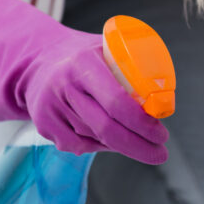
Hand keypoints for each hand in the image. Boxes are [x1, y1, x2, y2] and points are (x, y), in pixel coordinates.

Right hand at [0, 0, 167, 163]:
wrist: (39, 61)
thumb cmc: (87, 57)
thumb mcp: (110, 50)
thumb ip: (135, 69)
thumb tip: (164, 101)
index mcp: (84, 64)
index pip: (116, 102)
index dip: (141, 124)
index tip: (162, 134)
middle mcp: (64, 86)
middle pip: (106, 128)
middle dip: (138, 146)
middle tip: (160, 153)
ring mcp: (51, 108)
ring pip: (95, 138)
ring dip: (122, 144)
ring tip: (139, 140)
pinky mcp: (44, 125)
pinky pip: (79, 145)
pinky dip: (101, 146)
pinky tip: (111, 141)